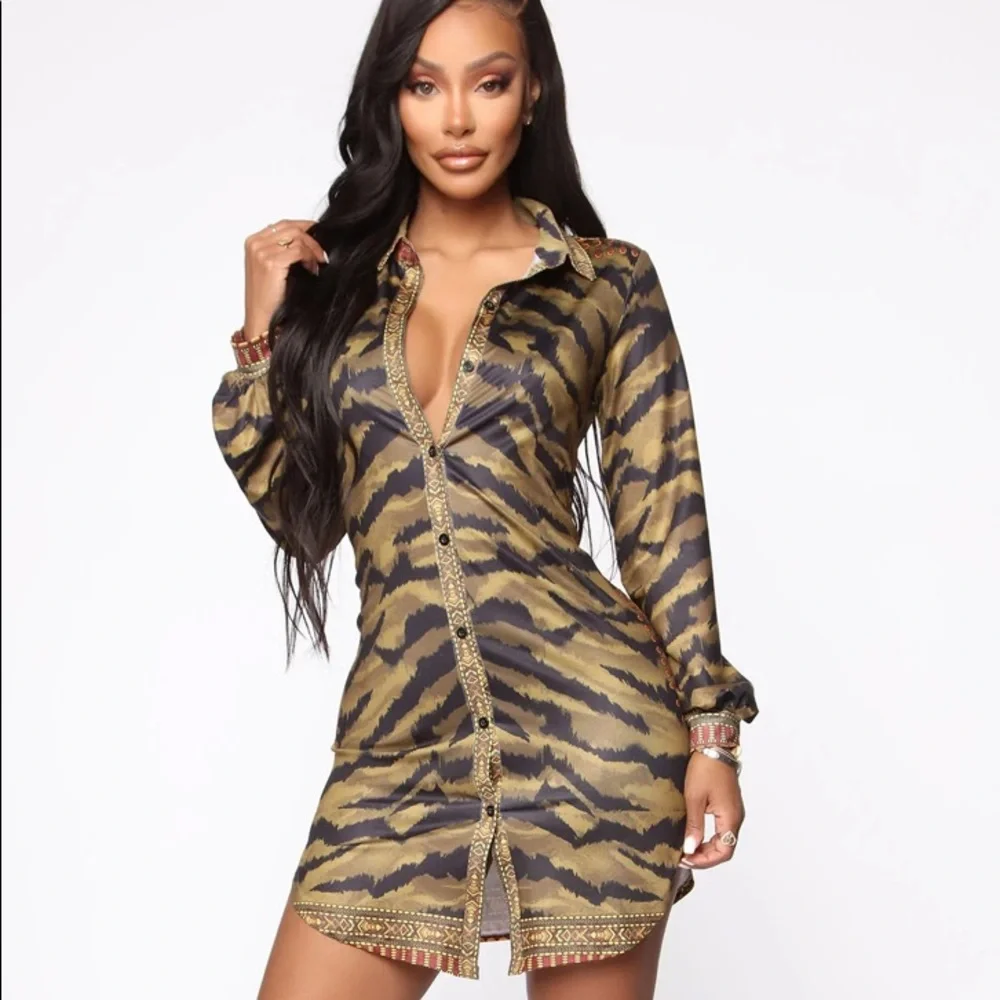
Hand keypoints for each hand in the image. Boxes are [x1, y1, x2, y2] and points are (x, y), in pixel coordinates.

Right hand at [243, 219, 327, 337]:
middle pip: (292, 228)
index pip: (284, 224)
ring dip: (312, 251)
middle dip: (312, 239)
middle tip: (323, 255)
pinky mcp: (271, 262)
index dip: (304, 227)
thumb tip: (308, 239)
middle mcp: (255, 243)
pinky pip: (298, 251)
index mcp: (253, 242)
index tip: (319, 233)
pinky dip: (309, 259)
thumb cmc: (269, 298)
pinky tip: (312, 270)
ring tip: (316, 265)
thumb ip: (283, 249)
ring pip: (297, 238)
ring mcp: (261, 252)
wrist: (261, 318)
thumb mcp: (273, 267)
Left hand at [679, 750, 744, 868]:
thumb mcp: (694, 798)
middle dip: (705, 856)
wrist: (714, 746)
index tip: (687, 859)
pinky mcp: (729, 805)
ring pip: (724, 840)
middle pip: (725, 848)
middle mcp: (736, 818)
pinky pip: (722, 829)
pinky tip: (696, 834)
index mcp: (730, 818)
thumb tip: (690, 849)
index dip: (705, 860)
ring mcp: (734, 811)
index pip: (724, 852)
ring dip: (708, 847)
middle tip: (684, 856)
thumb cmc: (705, 769)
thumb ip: (694, 826)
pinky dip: (710, 837)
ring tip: (688, 848)